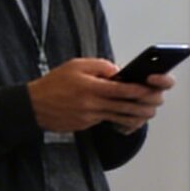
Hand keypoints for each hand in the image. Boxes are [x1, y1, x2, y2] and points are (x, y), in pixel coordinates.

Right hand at [29, 58, 163, 134]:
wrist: (33, 106)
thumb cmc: (54, 83)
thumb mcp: (75, 65)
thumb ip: (99, 67)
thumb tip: (118, 72)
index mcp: (90, 87)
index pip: (121, 90)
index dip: (139, 91)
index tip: (151, 89)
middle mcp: (91, 104)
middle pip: (124, 107)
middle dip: (143, 106)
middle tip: (156, 103)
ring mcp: (89, 117)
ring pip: (118, 117)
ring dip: (136, 116)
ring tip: (148, 113)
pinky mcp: (86, 125)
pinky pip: (107, 121)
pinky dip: (119, 120)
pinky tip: (129, 117)